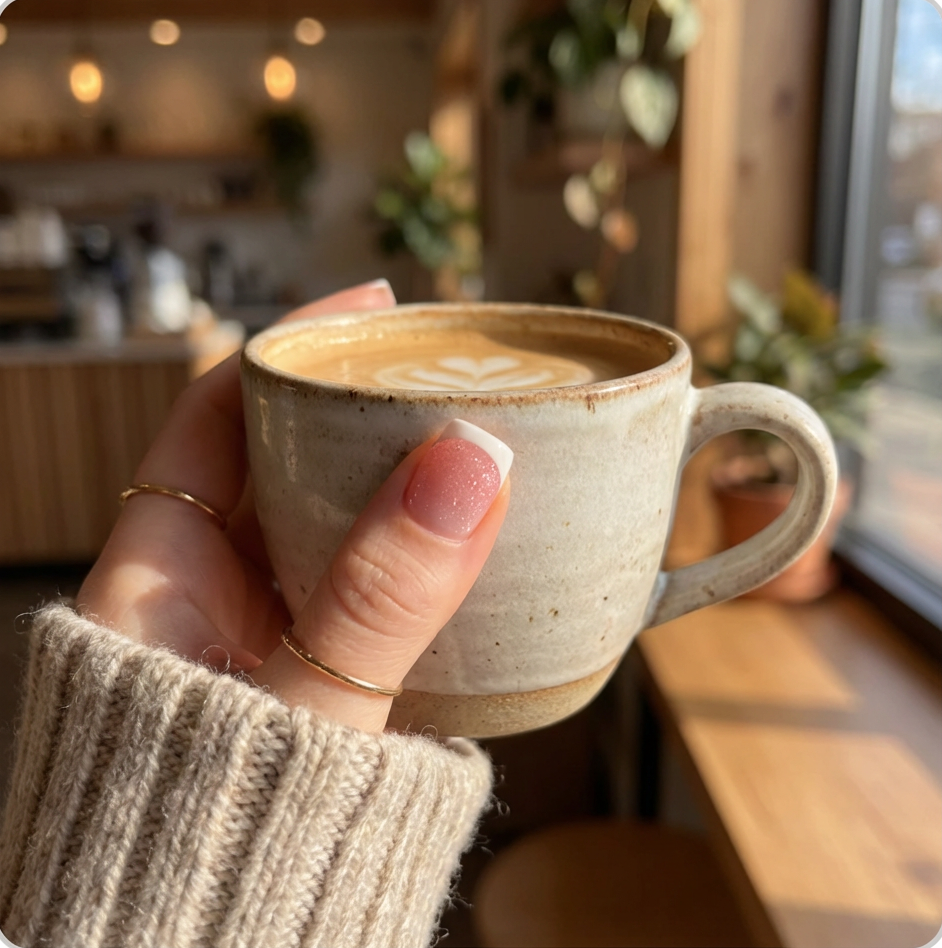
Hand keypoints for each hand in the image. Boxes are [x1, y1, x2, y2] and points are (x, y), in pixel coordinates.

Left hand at [77, 281, 510, 731]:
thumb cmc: (221, 845)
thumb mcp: (310, 709)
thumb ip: (381, 595)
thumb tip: (467, 464)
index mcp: (161, 580)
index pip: (215, 415)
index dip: (292, 347)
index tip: (376, 309)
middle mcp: (206, 597)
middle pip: (279, 457)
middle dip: (359, 407)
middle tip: (449, 376)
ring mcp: (262, 637)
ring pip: (329, 523)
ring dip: (397, 481)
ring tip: (477, 443)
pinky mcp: (313, 681)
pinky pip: (366, 588)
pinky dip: (415, 556)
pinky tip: (471, 546)